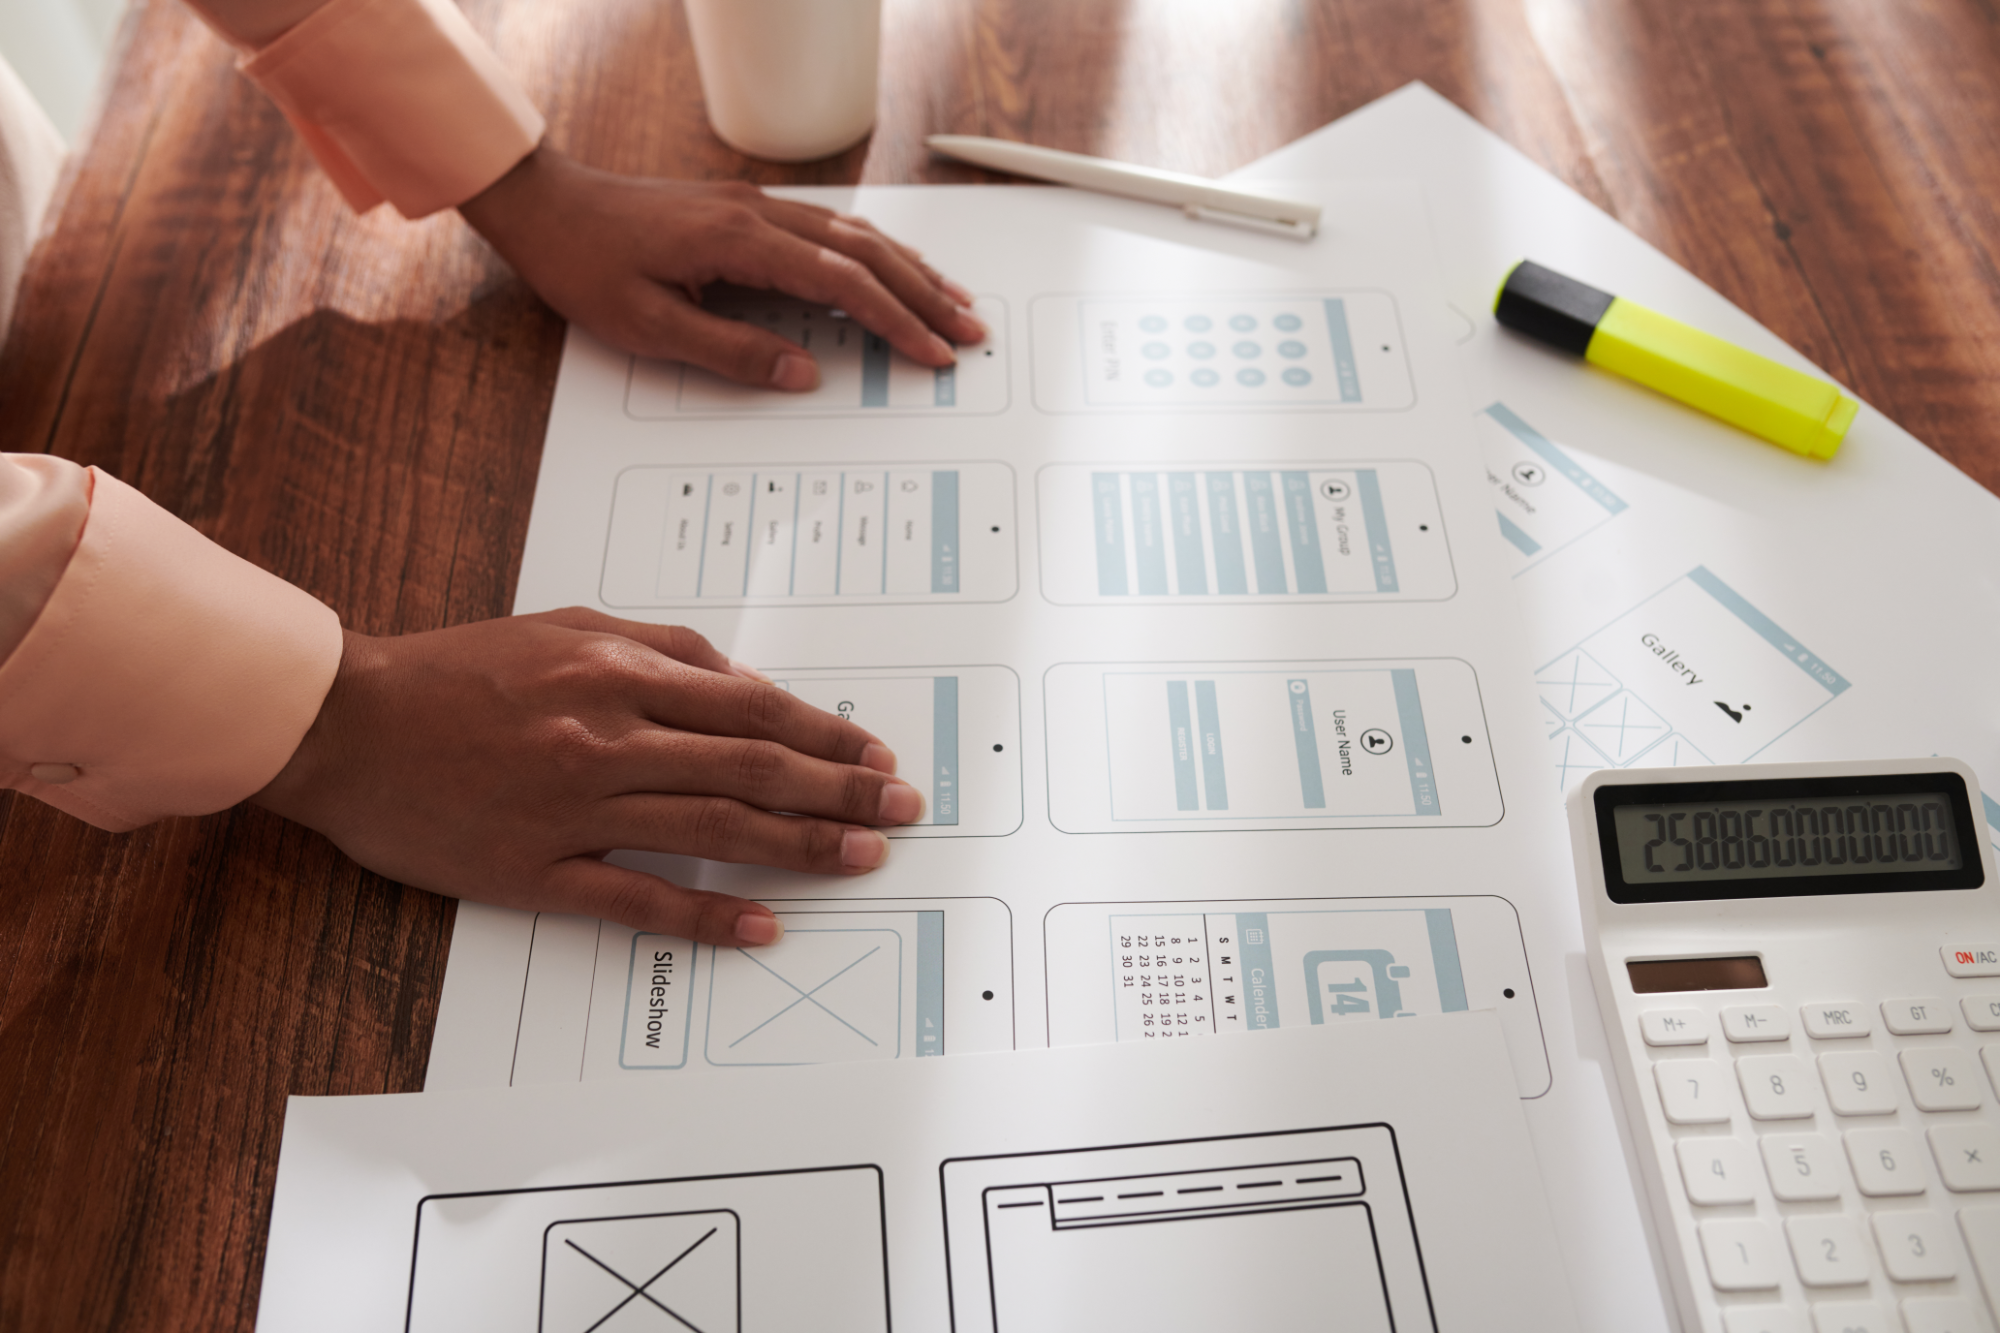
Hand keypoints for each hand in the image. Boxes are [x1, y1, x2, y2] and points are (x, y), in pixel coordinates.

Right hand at [250, 609, 923, 945]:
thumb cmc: (456, 670)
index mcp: (620, 671)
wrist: (347, 722)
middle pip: (754, 766)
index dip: (827, 734)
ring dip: (799, 845)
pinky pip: (639, 897)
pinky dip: (705, 912)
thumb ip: (660, 649)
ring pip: (714, 827)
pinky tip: (760, 926)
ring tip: (863, 859)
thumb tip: (743, 683)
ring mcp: (577, 806)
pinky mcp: (537, 868)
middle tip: (904, 811)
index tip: (878, 757)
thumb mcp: (566, 625)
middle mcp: (610, 735)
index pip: (754, 706)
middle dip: (842, 791)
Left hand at [458, 145, 986, 389]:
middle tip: (970, 331)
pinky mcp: (746, 210)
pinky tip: (892, 265)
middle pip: (866, 252)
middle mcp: (759, 214)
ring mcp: (755, 207)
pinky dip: (873, 250)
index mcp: (741, 242)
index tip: (933, 353)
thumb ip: (732, 352)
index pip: (842, 284)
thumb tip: (803, 375)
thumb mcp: (649, 326)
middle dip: (924, 294)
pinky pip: (829, 227)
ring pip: (855, 233)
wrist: (545, 205)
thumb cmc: (586, 263)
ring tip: (953, 300)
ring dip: (909, 268)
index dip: (896, 322)